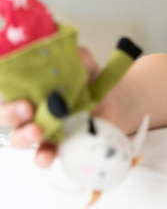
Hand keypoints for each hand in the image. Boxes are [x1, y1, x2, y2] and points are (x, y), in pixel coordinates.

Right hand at [0, 46, 100, 166]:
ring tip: (38, 133)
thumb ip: (77, 56)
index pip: (8, 90)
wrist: (113, 101)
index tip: (21, 97)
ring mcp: (40, 129)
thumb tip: (71, 50)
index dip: (8, 97)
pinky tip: (46, 158)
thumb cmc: (90, 79)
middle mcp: (29, 109)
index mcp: (29, 87)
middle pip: (6, 116)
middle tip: (27, 110)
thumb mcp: (85, 63)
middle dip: (10, 115)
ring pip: (20, 137)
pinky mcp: (56, 145)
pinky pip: (43, 154)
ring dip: (24, 137)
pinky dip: (43, 157)